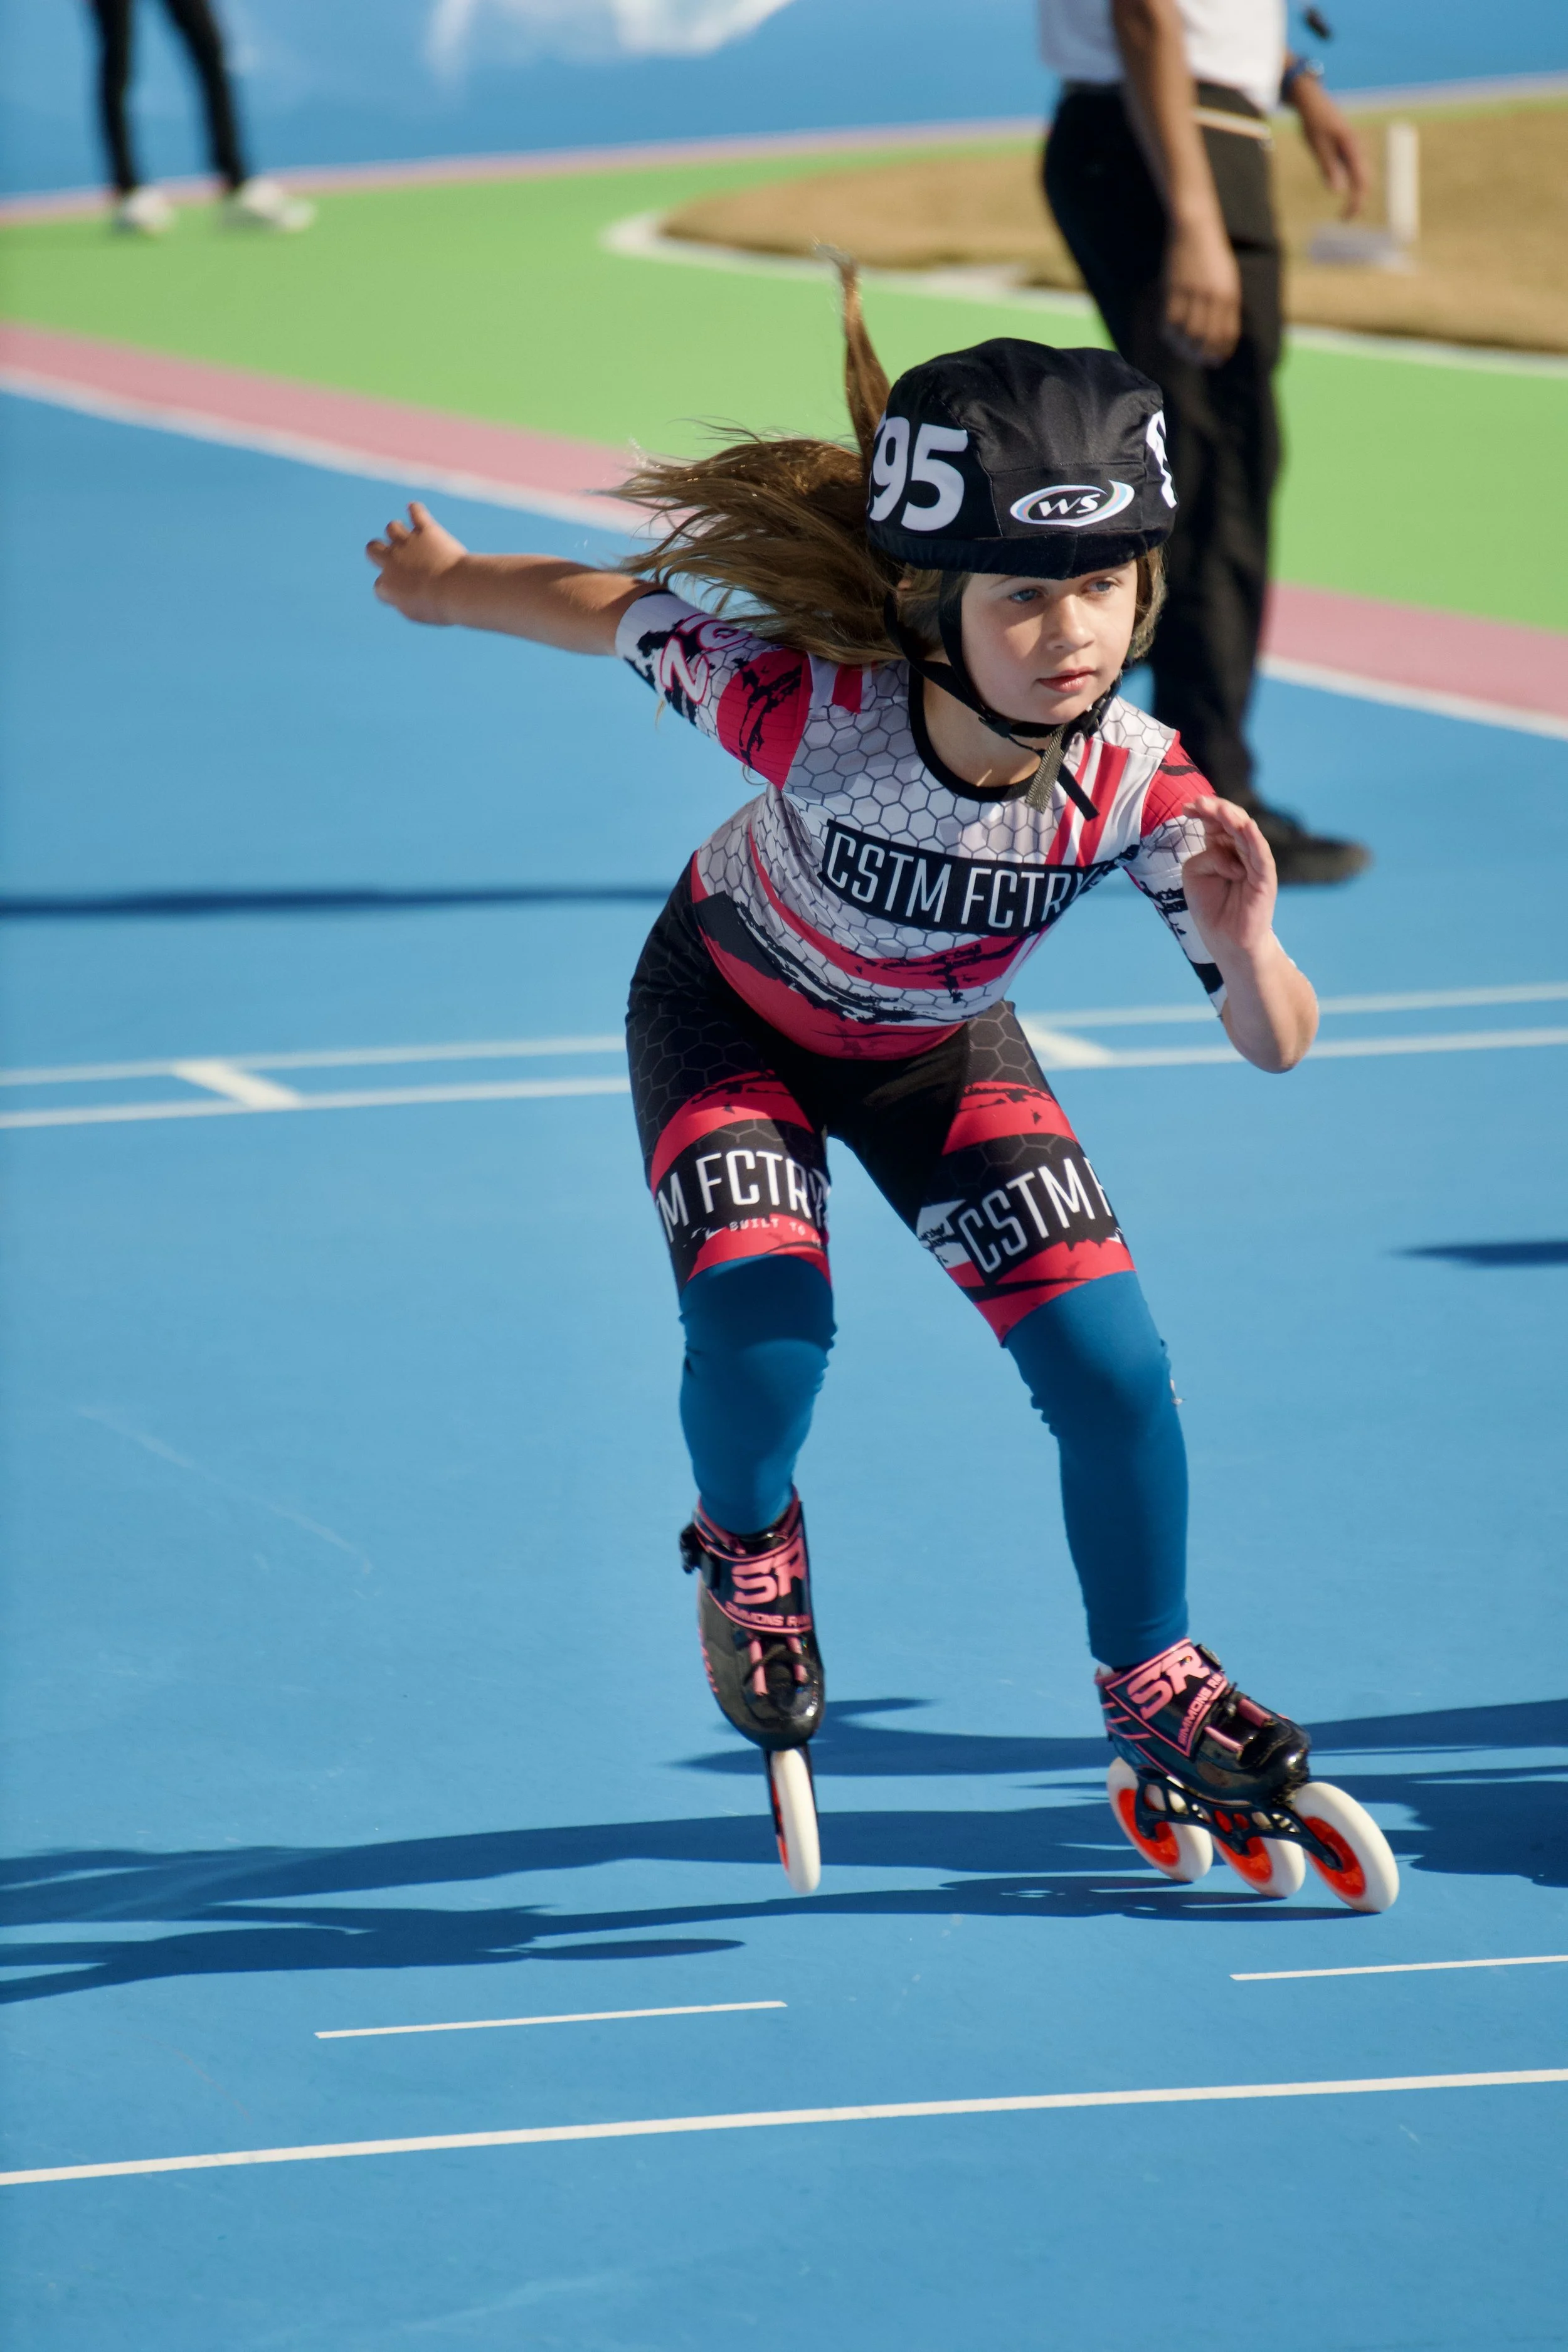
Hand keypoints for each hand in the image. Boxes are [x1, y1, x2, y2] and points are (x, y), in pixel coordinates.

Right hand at [366, 501, 466, 624]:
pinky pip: (416, 513)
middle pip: (372, 548)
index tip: (407, 594)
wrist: (454, 590)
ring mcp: (408, 544)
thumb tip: (405, 595)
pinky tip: (415, 511)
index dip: (391, 589)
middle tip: (396, 557)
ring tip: (414, 539)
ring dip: (399, 532)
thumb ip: (406, 601)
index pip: (380, 586)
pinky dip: (415, 511)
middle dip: (380, 551)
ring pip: (392, 527)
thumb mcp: (418, 613)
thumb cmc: (440, 607)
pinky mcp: (426, 531)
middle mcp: (392, 561)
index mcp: (386, 586)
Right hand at [1162, 218, 1241, 364]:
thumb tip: (1219, 338)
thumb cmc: (1212, 257)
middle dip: (1202, 355)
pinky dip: (1170, 333)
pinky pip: (1170, 320)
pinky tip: (1171, 337)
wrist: (1195, 229)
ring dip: (1185, 347)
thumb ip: (1226, 306)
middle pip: (1206, 338)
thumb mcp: (1227, 280)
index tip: (1215, 361)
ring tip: (1183, 350)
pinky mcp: (1174, 289)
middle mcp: (1213, 296)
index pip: (1227, 334)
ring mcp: (1192, 292)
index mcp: (1229, 295)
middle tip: (1197, 360)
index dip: (1221, 352)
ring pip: (1188, 332)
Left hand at [1180, 794, 1275, 958]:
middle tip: (1198, 803)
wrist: (1225, 940)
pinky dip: (1254, 839)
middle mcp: (1240, 850)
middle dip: (1214, 809)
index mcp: (1221, 847)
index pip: (1214, 821)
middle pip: (1230, 821)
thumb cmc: (1209, 906)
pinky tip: (1246, 826)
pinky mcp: (1264, 878)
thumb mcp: (1194, 875)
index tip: (1185, 807)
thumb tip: (1226, 853)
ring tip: (1218, 808)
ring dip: (1232, 818)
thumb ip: (1204, 857)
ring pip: (1245, 833)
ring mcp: (1254, 862)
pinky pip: (1261, 855)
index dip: (1202, 811)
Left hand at [1290, 77, 1366, 218]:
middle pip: (1364, 180)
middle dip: (1357, 201)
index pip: (1361, 181)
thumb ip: (1328, 167)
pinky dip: (1348, 181)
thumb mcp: (1317, 146)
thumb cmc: (1313, 122)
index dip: (1356, 201)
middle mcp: (1357, 148)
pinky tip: (1338, 186)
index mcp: (1352, 147)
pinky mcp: (1347, 148)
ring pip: (1359, 174)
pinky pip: (1351, 168)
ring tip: (1344, 211)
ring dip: (1354, 193)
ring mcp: (1353, 147)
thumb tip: (1338, 192)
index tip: (1347, 218)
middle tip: (1344, 219)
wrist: (1312, 101)